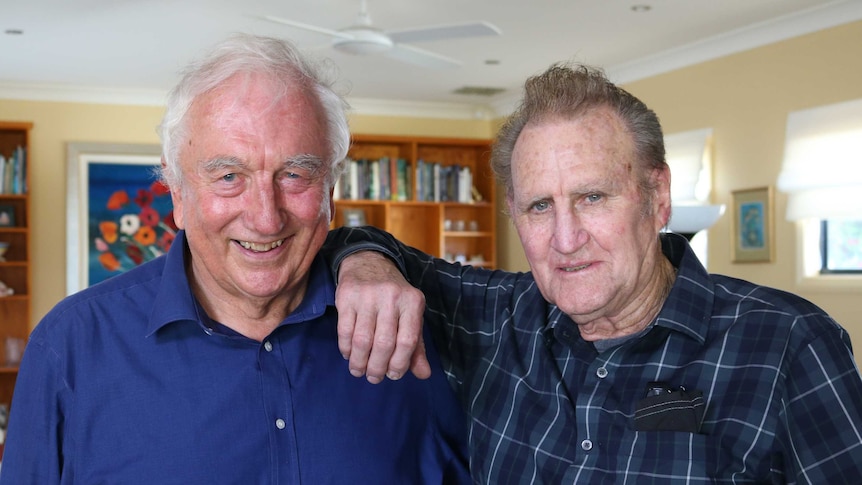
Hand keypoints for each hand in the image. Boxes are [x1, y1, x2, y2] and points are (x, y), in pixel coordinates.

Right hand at [335, 251, 429, 382]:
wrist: (369, 262)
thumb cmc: (393, 297)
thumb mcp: (410, 315)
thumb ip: (417, 346)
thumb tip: (423, 375)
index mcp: (413, 301)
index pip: (408, 341)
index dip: (400, 363)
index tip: (393, 375)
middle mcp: (391, 296)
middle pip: (384, 343)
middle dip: (377, 367)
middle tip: (374, 378)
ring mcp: (367, 295)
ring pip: (362, 340)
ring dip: (359, 362)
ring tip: (359, 370)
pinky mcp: (347, 295)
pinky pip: (345, 331)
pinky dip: (346, 348)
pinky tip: (349, 354)